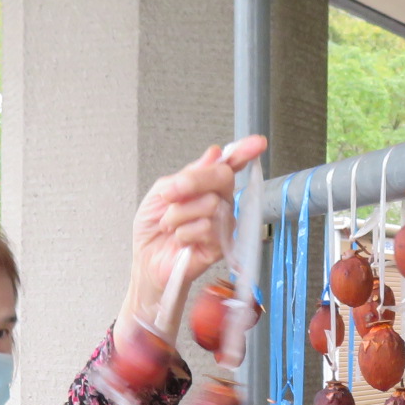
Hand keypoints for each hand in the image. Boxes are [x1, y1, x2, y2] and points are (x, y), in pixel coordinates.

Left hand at [121, 138, 268, 342]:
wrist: (147, 261)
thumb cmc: (154, 229)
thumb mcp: (161, 193)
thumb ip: (187, 174)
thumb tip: (214, 154)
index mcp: (205, 186)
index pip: (230, 164)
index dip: (244, 151)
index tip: (257, 143)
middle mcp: (219, 201)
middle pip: (222, 177)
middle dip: (192, 182)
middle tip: (169, 194)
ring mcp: (223, 223)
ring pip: (211, 204)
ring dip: (180, 215)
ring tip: (170, 226)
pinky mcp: (221, 245)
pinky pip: (207, 228)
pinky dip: (185, 232)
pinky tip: (181, 240)